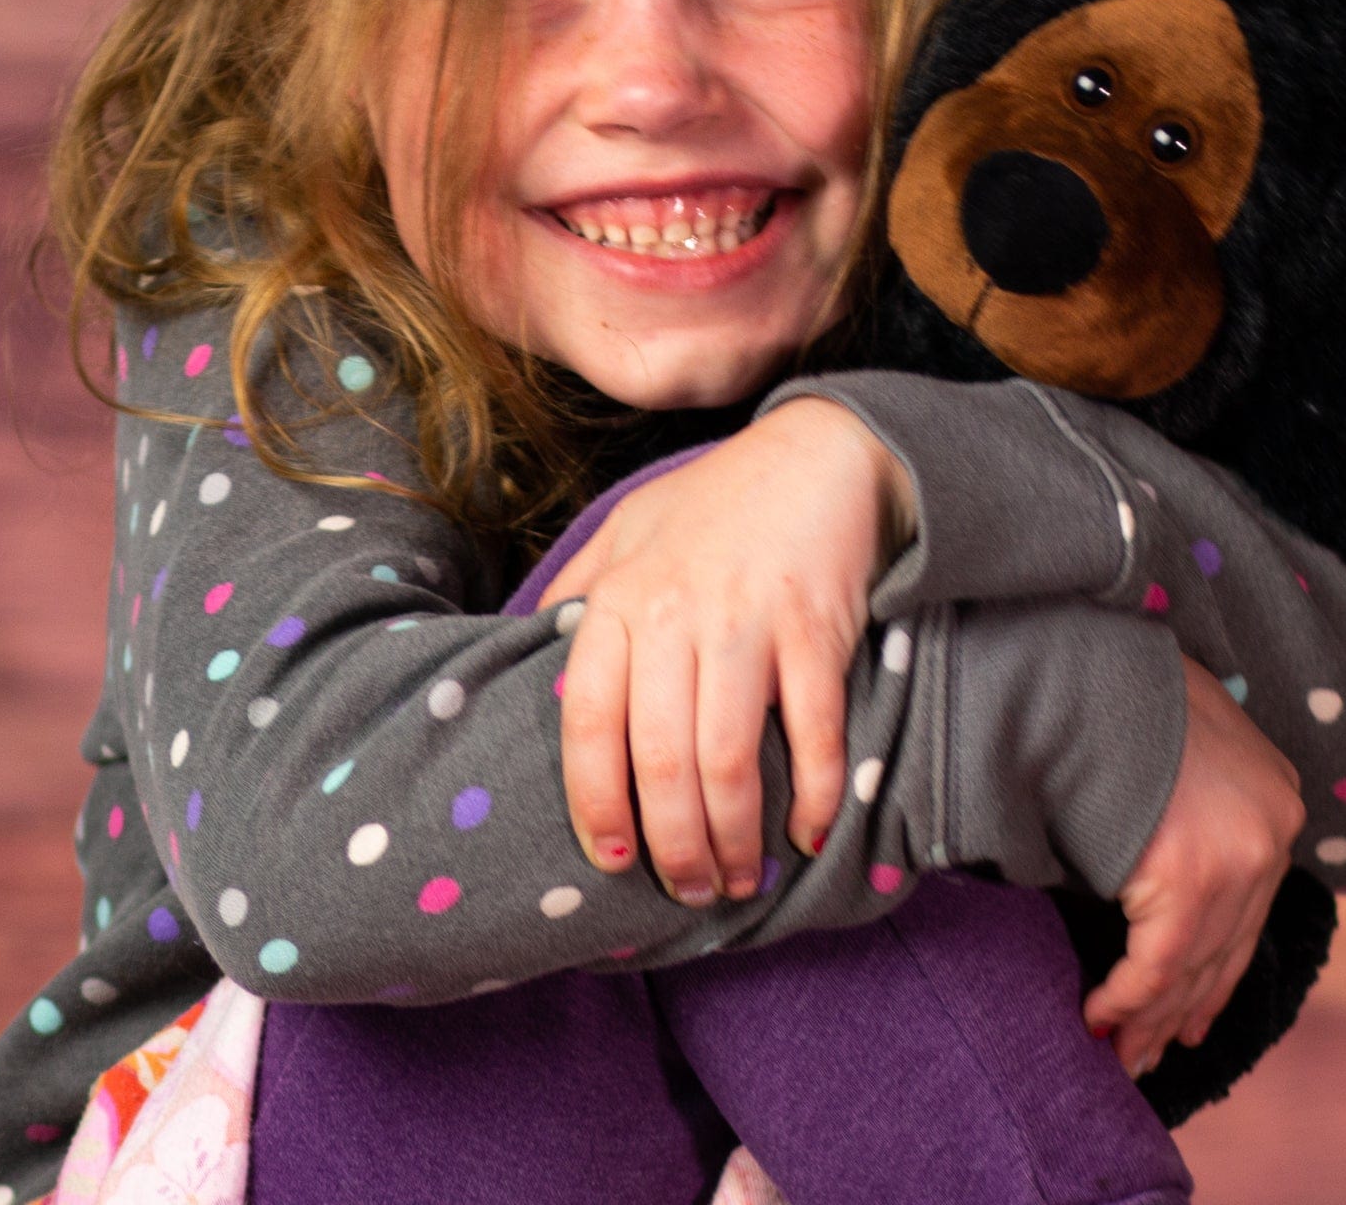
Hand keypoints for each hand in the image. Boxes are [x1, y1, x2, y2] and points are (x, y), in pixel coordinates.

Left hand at [544, 398, 915, 904]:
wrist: (823, 453)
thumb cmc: (719, 500)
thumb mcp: (628, 527)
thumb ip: (578, 588)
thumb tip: (522, 645)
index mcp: (621, 600)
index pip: (588, 721)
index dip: (594, 803)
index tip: (609, 858)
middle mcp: (676, 616)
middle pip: (658, 761)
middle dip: (671, 845)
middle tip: (685, 891)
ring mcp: (749, 624)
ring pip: (726, 761)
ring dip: (732, 838)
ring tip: (738, 879)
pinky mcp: (817, 631)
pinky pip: (811, 734)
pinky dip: (813, 795)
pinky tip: (809, 833)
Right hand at [1082, 653, 1305, 1077]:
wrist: (1086, 661)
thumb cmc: (1118, 686)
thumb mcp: (1184, 730)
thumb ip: (1193, 791)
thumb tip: (1162, 854)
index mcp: (1277, 795)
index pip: (1250, 909)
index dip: (1217, 971)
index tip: (1191, 1014)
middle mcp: (1269, 834)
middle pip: (1226, 946)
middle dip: (1185, 1007)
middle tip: (1150, 1054)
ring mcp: (1236, 858)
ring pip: (1194, 965)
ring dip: (1151, 1018)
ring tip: (1121, 1056)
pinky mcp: (1189, 877)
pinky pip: (1156, 964)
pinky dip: (1126, 998)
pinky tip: (1098, 1018)